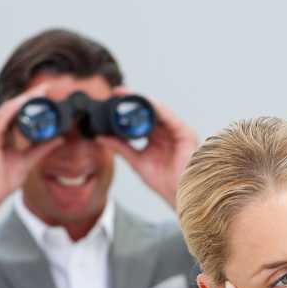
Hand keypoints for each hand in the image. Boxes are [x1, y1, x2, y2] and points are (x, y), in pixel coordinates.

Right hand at [0, 84, 64, 227]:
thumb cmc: (2, 180)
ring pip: (7, 110)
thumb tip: (58, 138)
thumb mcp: (29, 160)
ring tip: (39, 92)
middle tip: (47, 88)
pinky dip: (12, 111)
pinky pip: (0, 120)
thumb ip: (42, 148)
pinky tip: (23, 104)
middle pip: (12, 107)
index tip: (47, 95)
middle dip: (29, 97)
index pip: (17, 113)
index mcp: (1, 133)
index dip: (31, 103)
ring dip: (23, 100)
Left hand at [96, 87, 198, 209]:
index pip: (141, 118)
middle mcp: (168, 131)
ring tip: (127, 95)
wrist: (179, 195)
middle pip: (149, 110)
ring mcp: (177, 131)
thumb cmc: (164, 182)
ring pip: (158, 110)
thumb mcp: (136, 161)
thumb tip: (101, 137)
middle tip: (116, 92)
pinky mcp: (185, 132)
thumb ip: (121, 147)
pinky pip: (169, 116)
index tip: (112, 99)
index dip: (127, 108)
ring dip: (142, 101)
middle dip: (133, 100)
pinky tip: (144, 104)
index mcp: (157, 137)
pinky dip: (156, 108)